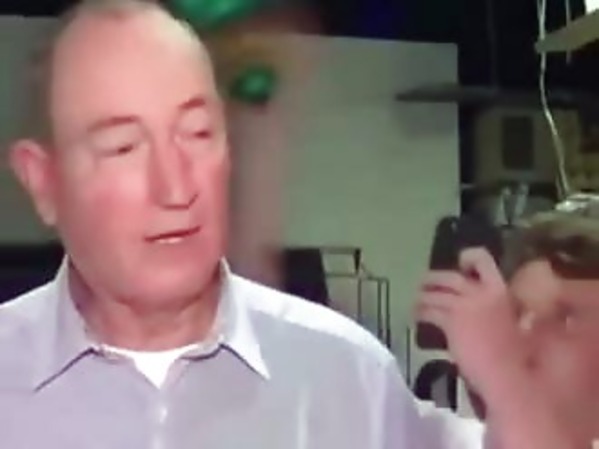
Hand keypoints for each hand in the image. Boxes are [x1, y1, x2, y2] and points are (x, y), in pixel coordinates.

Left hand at [416, 247, 527, 396]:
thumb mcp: (518, 324)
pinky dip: (420, 312)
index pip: (483, 260)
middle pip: (450, 276)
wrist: (508, 374)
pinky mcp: (450, 321)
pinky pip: (429, 311)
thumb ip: (508, 311)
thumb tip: (505, 311)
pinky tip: (417, 316)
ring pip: (435, 293)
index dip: (469, 256)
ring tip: (416, 301)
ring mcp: (463, 306)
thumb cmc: (518, 355)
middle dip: (434, 277)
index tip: (461, 263)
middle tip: (426, 282)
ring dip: (423, 296)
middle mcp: (480, 292)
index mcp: (500, 291)